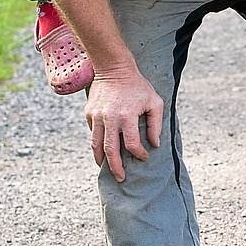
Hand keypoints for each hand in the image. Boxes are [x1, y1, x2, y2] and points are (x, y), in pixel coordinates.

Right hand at [84, 67, 163, 181]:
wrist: (113, 68)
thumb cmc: (137, 86)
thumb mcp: (154, 102)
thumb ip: (155, 124)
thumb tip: (154, 145)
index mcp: (127, 116)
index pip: (132, 144)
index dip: (139, 154)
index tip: (143, 157)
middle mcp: (110, 118)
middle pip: (110, 151)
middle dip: (115, 168)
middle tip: (120, 178)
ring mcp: (97, 116)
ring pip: (96, 145)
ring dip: (101, 160)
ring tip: (106, 169)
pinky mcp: (89, 113)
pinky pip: (93, 133)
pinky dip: (97, 143)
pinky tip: (103, 148)